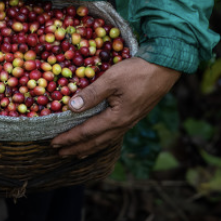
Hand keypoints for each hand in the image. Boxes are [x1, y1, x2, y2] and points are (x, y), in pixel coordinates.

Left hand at [50, 57, 180, 157]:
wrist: (166, 68)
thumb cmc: (138, 71)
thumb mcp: (111, 79)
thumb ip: (91, 94)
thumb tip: (71, 107)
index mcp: (116, 118)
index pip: (87, 132)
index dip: (69, 138)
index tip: (54, 143)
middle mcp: (123, 125)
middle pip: (96, 142)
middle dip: (77, 148)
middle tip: (60, 153)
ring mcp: (130, 121)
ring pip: (106, 140)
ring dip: (89, 148)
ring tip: (77, 152)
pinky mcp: (135, 116)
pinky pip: (114, 134)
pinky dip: (102, 140)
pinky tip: (100, 139)